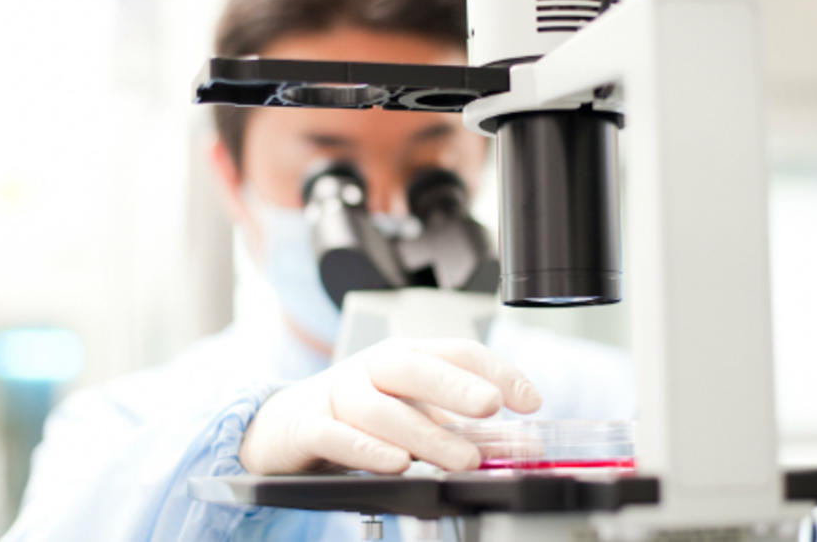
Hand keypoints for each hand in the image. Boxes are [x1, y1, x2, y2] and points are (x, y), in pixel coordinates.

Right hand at [240, 338, 541, 474]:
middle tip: (492, 407)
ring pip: (380, 409)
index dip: (495, 371)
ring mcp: (338, 395)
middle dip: (456, 386)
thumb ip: (466, 428)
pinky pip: (336, 436)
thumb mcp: (416, 416)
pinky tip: (397, 464)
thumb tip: (525, 444)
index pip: (456, 352)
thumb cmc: (360, 416)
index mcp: (405, 357)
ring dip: (425, 435)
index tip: (530, 400)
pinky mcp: (308, 426)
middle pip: (414, 367)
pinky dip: (367, 450)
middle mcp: (372, 368)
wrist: (286, 426)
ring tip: (462, 458)